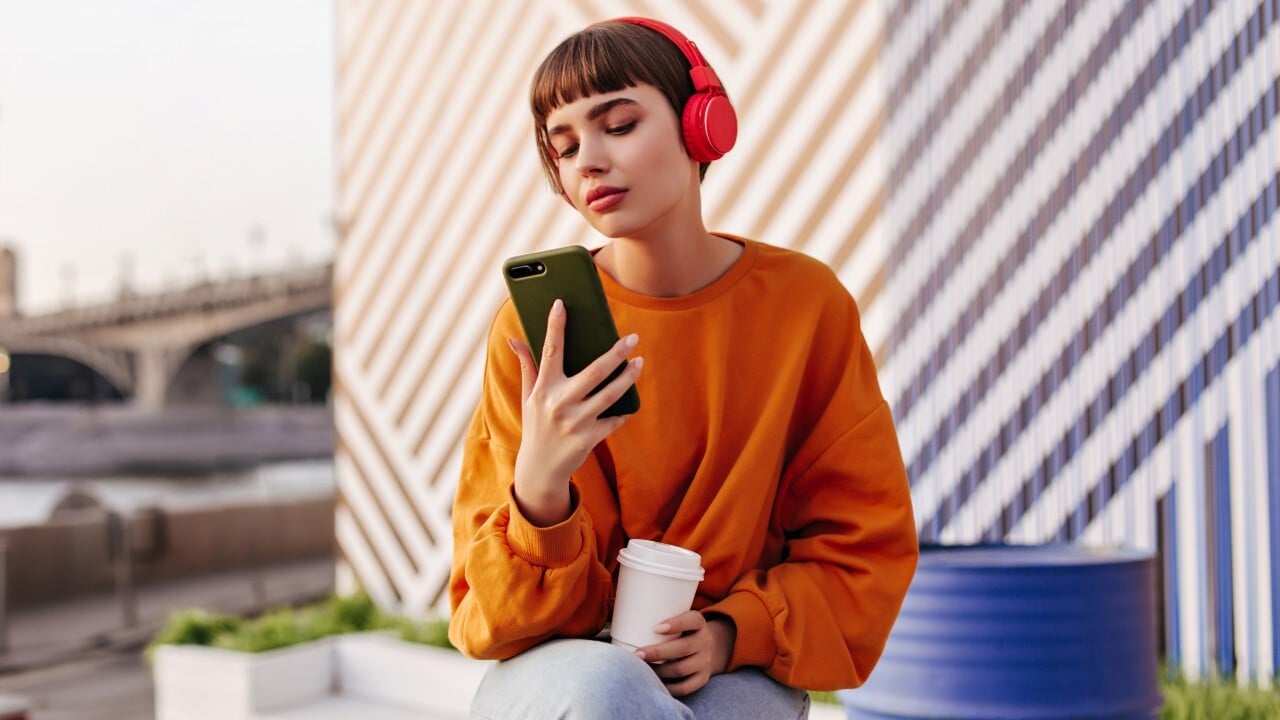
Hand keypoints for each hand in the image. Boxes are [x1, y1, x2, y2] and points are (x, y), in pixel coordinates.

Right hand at [509, 298, 642, 525]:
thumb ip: (527, 366)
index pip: (550, 350)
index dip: (555, 325)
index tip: (562, 303)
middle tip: (633, 338)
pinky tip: (630, 400)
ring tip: (639, 362)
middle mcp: (558, 403)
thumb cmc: (536, 425)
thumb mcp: (528, 396)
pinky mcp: (588, 438)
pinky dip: (624, 410)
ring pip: (611, 394)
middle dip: (617, 352)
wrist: (539, 469)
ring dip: (629, 376)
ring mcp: (575, 422)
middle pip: (595, 371)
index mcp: (542, 388)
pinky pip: (614, 419)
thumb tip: (514, 339)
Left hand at [634, 612, 736, 696]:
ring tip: (641, 670)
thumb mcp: (680, 619)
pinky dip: (667, 688)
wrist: (708, 648)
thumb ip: (660, 616)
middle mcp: (705, 641)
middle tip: (637, 654)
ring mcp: (705, 662)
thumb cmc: (682, 631)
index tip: (656, 628)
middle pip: (683, 648)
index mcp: (698, 623)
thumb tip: (623, 617)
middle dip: (658, 653)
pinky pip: (684, 687)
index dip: (676, 624)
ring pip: (682, 669)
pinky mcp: (701, 679)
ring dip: (659, 671)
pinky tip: (653, 683)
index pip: (692, 620)